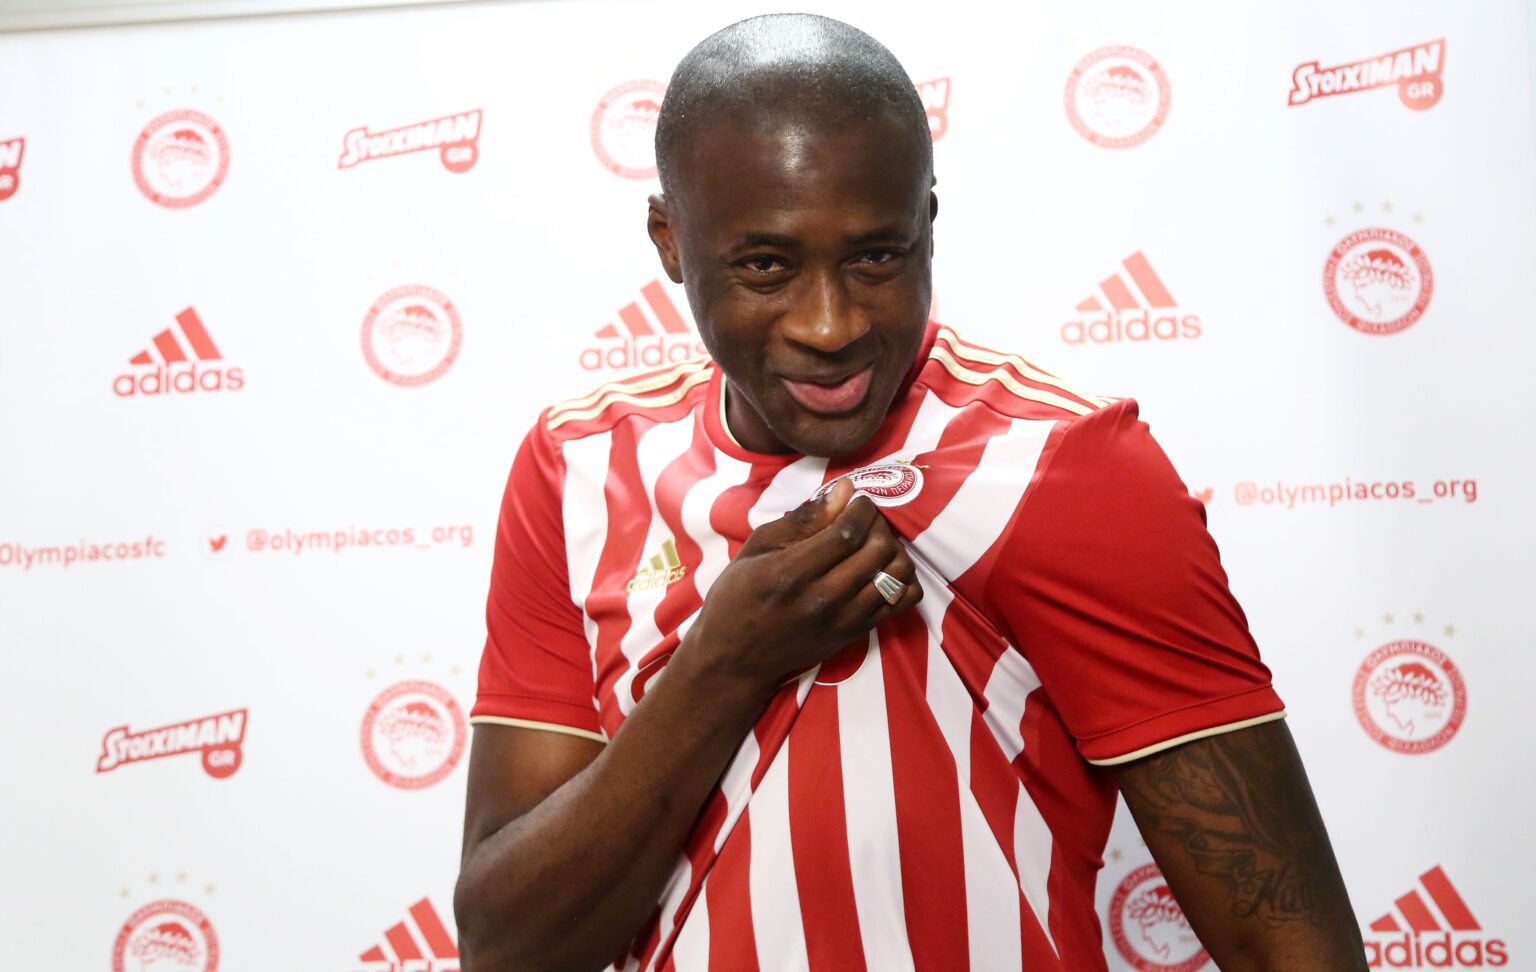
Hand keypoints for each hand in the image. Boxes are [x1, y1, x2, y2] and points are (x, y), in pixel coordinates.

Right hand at [679, 478, 923, 696]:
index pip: (847, 532)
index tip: (856, 500)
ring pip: (897, 575)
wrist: (735, 658)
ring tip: (873, 542)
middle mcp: (822, 600)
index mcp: (791, 573)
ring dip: (893, 549)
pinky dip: (902, 579)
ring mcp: (843, 621)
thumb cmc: (739, 595)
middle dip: (878, 524)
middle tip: (865, 519)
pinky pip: (901, 602)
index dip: (861, 508)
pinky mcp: (855, 634)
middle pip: (877, 550)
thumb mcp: (757, 547)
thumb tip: (844, 490)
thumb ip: (803, 519)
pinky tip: (881, 568)